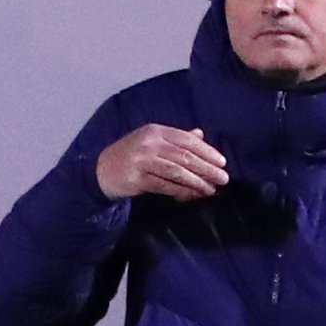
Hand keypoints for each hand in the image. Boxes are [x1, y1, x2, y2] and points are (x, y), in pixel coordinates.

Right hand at [94, 123, 228, 201]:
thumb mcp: (151, 142)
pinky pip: (165, 186)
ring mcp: (142, 161)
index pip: (187, 140)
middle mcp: (149, 143)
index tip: (222, 162)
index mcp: (155, 131)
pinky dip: (182, 191)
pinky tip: (193, 195)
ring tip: (211, 189)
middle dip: (207, 168)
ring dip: (197, 182)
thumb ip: (175, 139)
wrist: (101, 172)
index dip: (207, 151)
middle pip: (185, 156)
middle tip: (224, 178)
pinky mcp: (137, 179)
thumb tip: (200, 134)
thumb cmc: (131, 156)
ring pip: (177, 172)